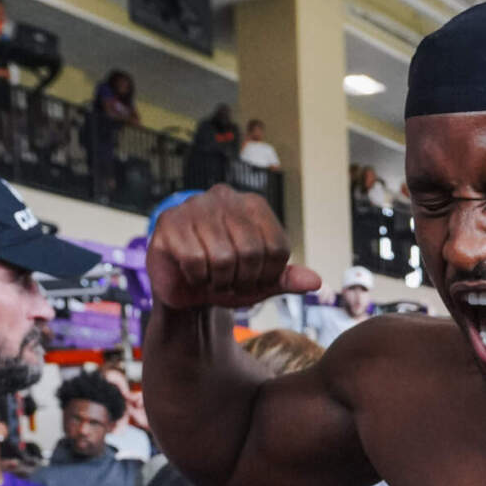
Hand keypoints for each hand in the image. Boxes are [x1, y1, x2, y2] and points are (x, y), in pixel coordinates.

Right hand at [148, 185, 322, 312]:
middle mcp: (225, 197)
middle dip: (242, 280)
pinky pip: (195, 260)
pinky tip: (193, 273)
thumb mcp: (260, 282)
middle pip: (251, 251)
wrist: (183, 288)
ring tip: (212, 278)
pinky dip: (197, 277)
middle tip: (230, 282)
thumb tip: (316, 281)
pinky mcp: (169, 222)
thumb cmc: (225, 278)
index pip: (278, 247)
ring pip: (223, 257)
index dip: (268, 276)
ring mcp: (195, 206)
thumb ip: (287, 279)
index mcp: (254, 205)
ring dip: (219, 281)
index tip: (254, 280)